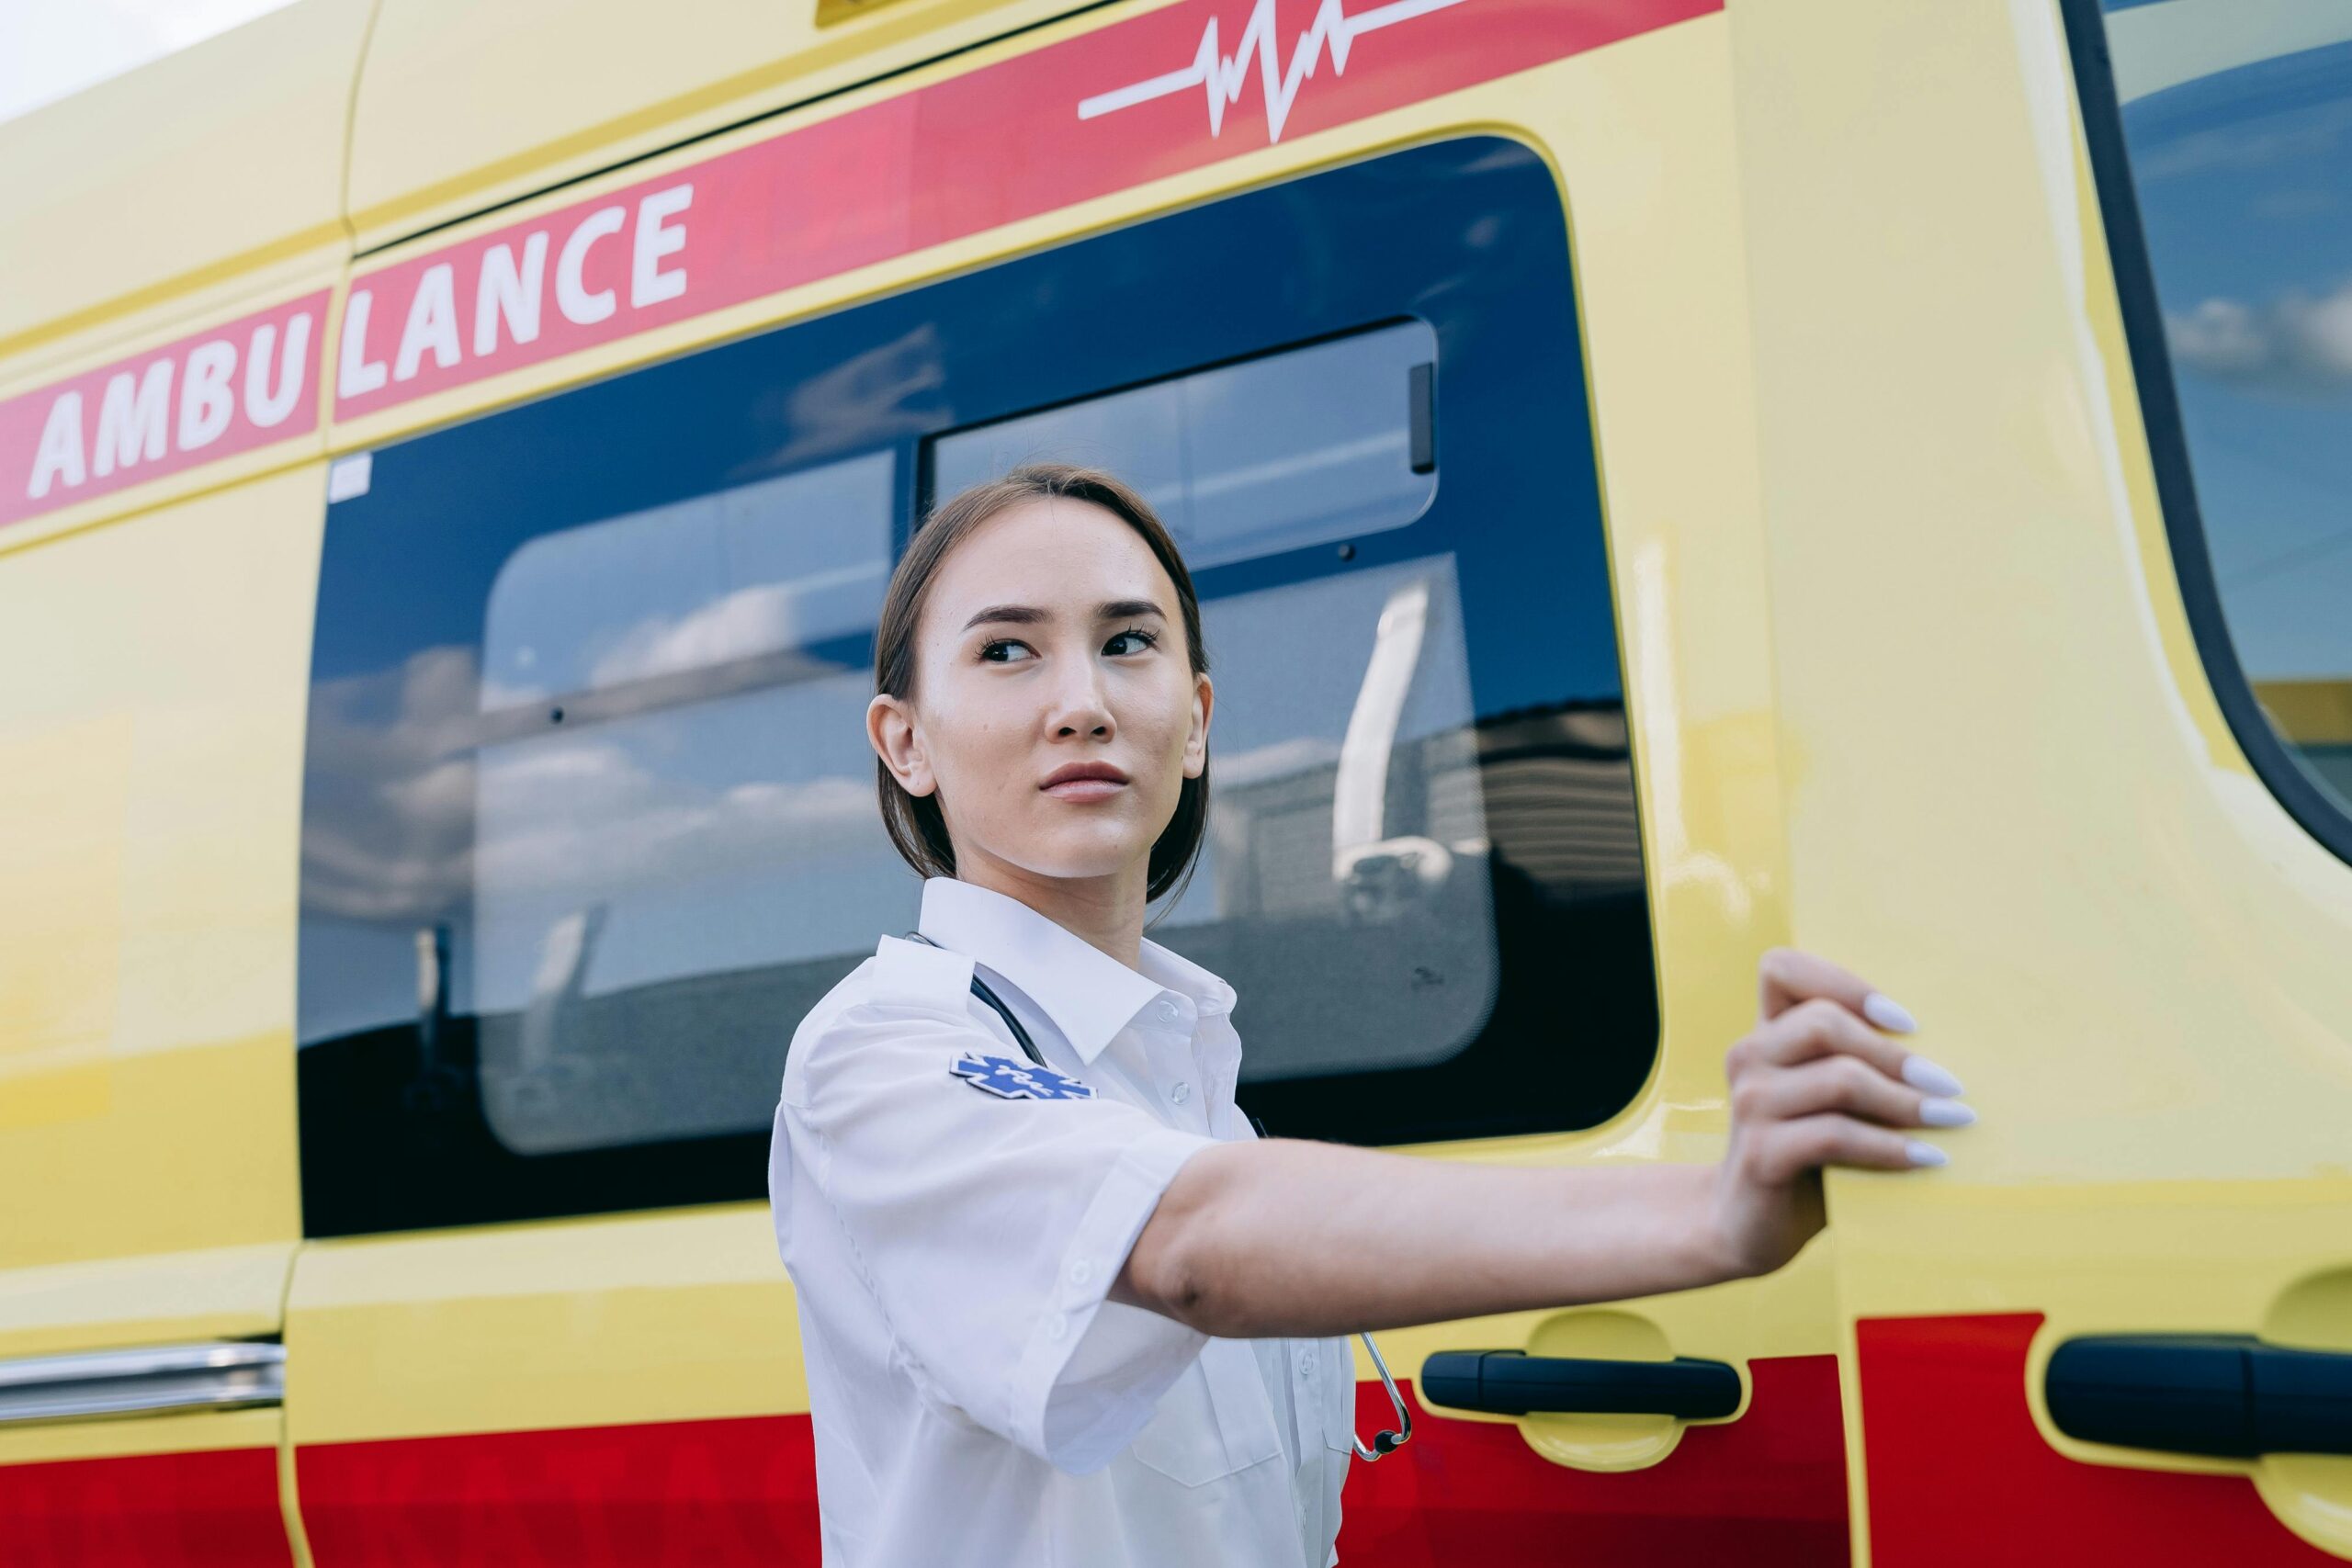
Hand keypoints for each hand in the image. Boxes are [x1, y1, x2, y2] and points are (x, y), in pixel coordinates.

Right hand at [1706, 948, 1972, 1279]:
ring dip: (1904, 1101)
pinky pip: (1837, 1135)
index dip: (1843, 982)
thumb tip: (1948, 1051)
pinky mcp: (1761, 1153)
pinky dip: (1890, 1147)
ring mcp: (1749, 1104)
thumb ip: (1853, 1063)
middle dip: (1895, 1054)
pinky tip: (1927, 1158)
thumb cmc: (1805, 1155)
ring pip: (1839, 1079)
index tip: (1905, 1022)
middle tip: (1949, 1084)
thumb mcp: (1822, 1099)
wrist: (1744, 1224)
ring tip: (1951, 1120)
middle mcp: (1748, 1058)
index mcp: (1763, 1033)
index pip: (1782, 969)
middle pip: (1824, 1023)